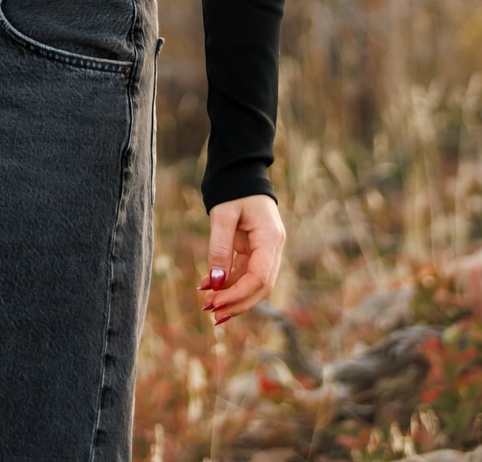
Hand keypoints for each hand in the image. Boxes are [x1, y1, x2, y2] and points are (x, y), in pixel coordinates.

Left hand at [199, 194, 284, 325]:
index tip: (215, 302)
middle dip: (237, 302)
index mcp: (271, 239)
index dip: (238, 295)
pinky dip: (228, 281)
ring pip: (253, 283)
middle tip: (212, 313)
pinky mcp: (255, 249)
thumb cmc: (232, 188)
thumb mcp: (222, 215)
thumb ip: (220, 248)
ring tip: (207, 305)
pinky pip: (244, 271)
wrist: (239, 169)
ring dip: (231, 296)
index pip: (259, 279)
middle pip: (260, 287)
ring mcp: (266, 249)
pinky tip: (208, 286)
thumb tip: (216, 283)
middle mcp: (273, 248)